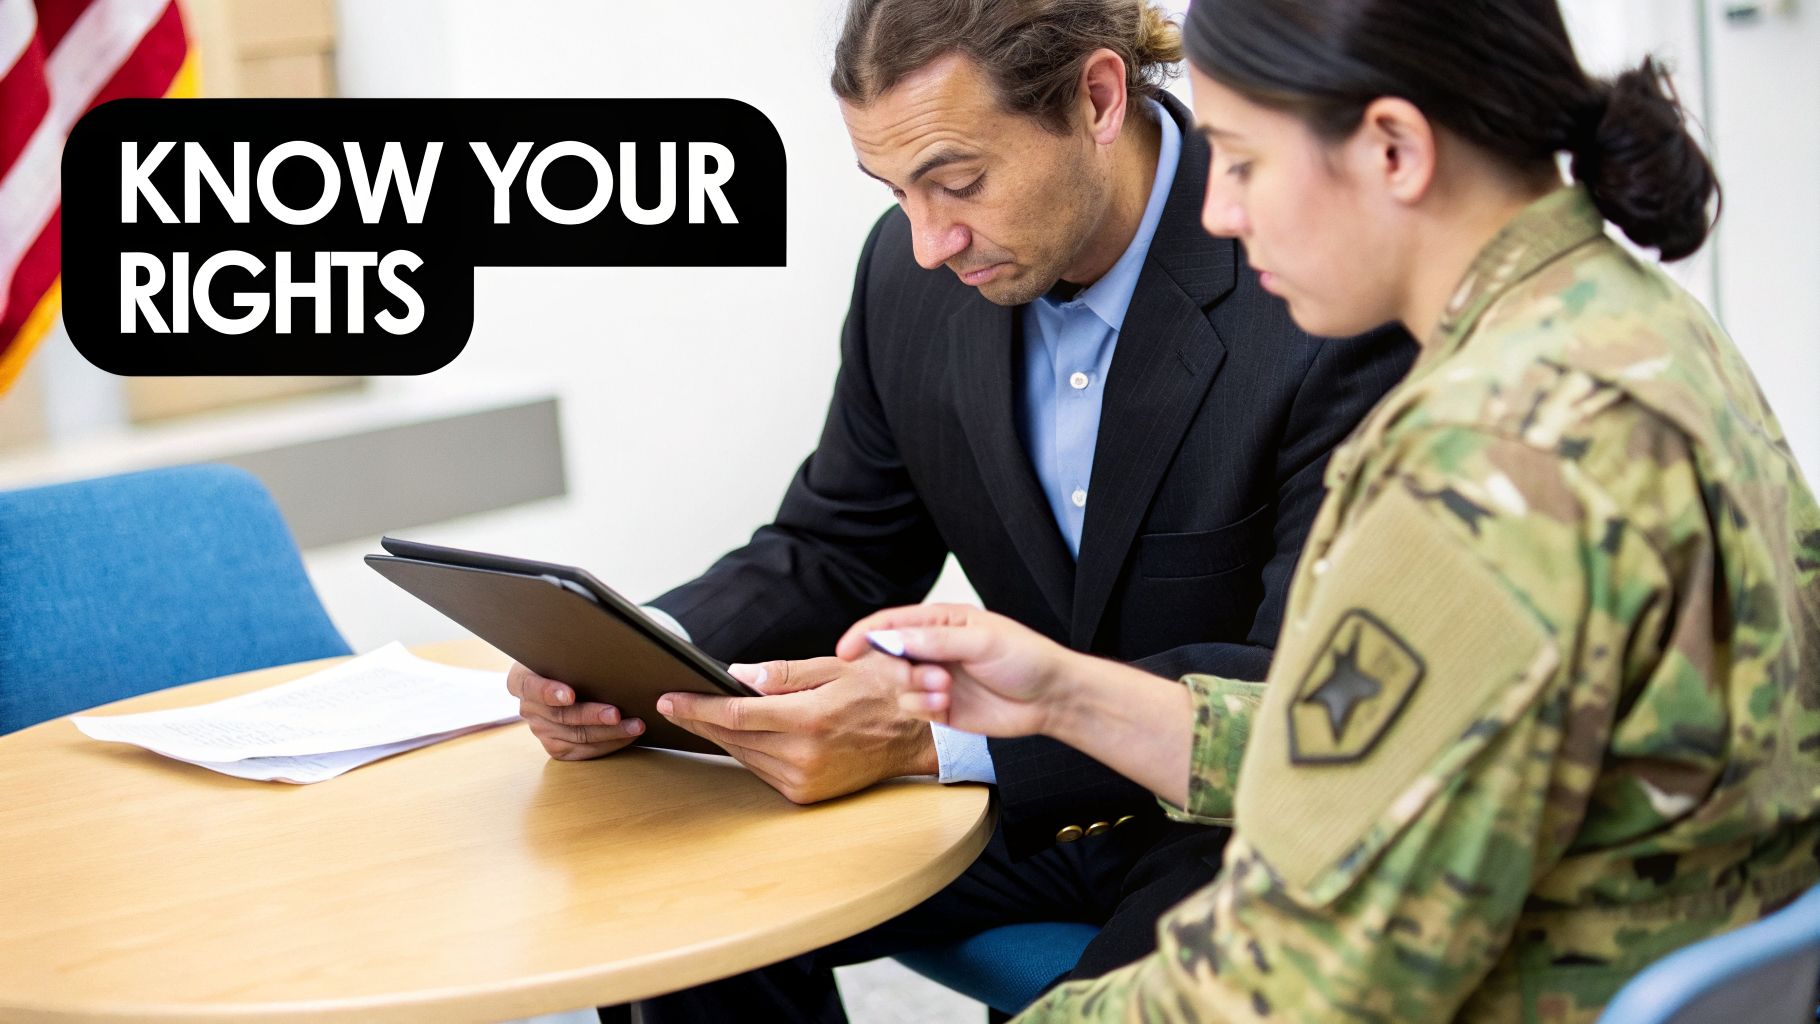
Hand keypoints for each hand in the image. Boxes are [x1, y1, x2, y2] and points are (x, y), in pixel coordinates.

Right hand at [506, 662, 646, 759]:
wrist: (564, 678)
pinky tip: (626, 736)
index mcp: (521, 680)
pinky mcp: (555, 747)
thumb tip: (604, 646)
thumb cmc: (566, 660)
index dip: (549, 692)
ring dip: (609, 732)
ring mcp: (540, 729)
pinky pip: (582, 751)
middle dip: (592, 715)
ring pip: (576, 736)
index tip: (570, 695)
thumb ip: (571, 652)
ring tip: (634, 725)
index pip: (531, 686)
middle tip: (616, 713)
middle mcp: (528, 708)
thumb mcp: (561, 650)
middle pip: (560, 715)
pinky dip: (608, 744)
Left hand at [655, 655, 937, 803]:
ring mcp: (805, 780)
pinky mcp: (806, 795)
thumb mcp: (836, 667)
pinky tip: (737, 735)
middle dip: (700, 720)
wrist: (915, 736)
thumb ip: (784, 674)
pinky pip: (761, 770)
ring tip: (699, 714)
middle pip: (733, 738)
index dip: (696, 707)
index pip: (736, 715)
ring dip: (720, 737)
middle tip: (673, 702)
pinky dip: (746, 752)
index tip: (669, 698)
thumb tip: (736, 676)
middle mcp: (805, 756)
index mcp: (811, 719)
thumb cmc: (879, 691)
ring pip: (744, 756)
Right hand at [834, 604, 1073, 737]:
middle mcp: (932, 648)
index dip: (863, 634)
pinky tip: (945, 705)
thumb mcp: (982, 642)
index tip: (845, 651)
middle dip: (897, 669)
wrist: (1051, 698)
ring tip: (945, 691)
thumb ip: (935, 640)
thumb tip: (892, 638)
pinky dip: (922, 707)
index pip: (890, 623)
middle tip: (927, 677)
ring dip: (914, 690)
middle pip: (887, 656)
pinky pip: (912, 707)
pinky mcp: (940, 708)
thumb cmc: (1024, 657)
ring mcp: (934, 678)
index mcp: (940, 621)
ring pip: (897, 685)